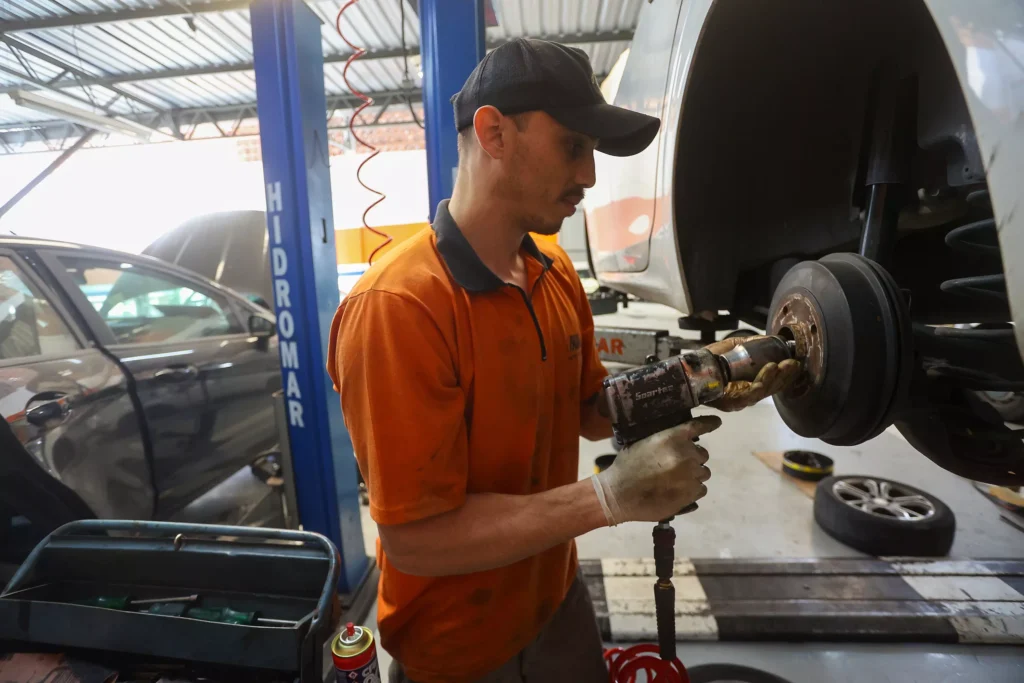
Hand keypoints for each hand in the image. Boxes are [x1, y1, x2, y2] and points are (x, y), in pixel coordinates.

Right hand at [591, 416, 721, 524]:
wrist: (619, 494)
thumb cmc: (627, 466)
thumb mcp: (645, 443)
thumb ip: (666, 440)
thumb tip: (681, 441)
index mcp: (673, 437)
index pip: (698, 426)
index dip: (710, 423)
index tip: (717, 422)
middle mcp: (686, 454)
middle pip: (702, 454)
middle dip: (693, 458)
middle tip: (677, 465)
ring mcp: (690, 475)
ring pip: (703, 473)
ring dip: (693, 474)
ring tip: (676, 480)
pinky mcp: (690, 494)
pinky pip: (701, 489)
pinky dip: (693, 489)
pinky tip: (678, 491)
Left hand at [704, 336, 801, 411]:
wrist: (689, 368)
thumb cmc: (709, 360)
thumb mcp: (732, 347)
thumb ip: (749, 344)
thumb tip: (770, 338)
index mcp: (749, 383)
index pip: (772, 381)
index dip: (785, 374)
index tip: (795, 363)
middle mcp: (747, 394)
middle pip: (772, 388)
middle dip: (784, 375)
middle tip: (793, 363)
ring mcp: (741, 400)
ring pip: (764, 391)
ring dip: (775, 378)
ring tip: (782, 365)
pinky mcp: (732, 403)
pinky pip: (750, 394)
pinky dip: (761, 382)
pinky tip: (768, 370)